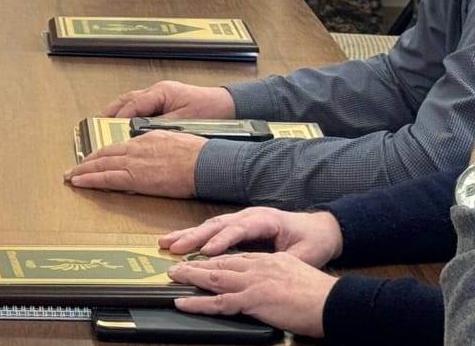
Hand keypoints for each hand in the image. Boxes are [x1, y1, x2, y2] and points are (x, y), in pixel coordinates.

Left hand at [63, 129, 206, 196]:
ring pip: (101, 165)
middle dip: (87, 162)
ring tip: (71, 176)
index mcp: (146, 139)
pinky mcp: (136, 178)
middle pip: (104, 155)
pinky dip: (91, 179)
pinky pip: (107, 178)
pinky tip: (80, 182)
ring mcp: (134, 162)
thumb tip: (152, 155)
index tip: (92, 159)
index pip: (117, 147)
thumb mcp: (173, 142)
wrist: (206, 163)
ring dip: (84, 171)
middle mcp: (136, 148)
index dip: (102, 154)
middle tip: (73, 169)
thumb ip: (157, 148)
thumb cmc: (198, 155)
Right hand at [103, 80, 235, 118]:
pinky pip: (140, 104)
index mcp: (161, 93)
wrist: (231, 106)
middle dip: (111, 111)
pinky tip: (125, 120)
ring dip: (118, 110)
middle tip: (97, 123)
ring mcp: (160, 95)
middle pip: (127, 99)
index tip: (108, 128)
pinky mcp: (165, 101)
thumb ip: (161, 126)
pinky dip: (129, 111)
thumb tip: (140, 132)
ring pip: (131, 100)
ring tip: (104, 121)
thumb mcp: (185, 121)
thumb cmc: (211, 111)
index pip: (133, 104)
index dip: (119, 117)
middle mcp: (157, 91)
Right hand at [159, 207, 342, 266]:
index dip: (221, 240)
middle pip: (217, 225)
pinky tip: (178, 241)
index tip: (206, 252)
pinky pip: (213, 230)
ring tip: (167, 243)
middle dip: (193, 236)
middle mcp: (249, 216)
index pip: (239, 229)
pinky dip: (194, 235)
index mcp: (265, 220)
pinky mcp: (237, 226)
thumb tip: (270, 274)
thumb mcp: (307, 254)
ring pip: (210, 225)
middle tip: (174, 247)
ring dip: (187, 234)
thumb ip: (286, 262)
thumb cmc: (314, 240)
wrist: (322, 228)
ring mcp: (241, 219)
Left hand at [168, 252, 334, 338]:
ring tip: (173, 276)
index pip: (236, 257)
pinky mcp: (253, 300)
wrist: (334, 302)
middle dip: (196, 263)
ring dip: (190, 276)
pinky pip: (218, 302)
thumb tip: (271, 282)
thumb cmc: (322, 294)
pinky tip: (182, 302)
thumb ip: (279, 273)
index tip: (201, 258)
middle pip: (220, 262)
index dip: (215, 258)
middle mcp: (257, 266)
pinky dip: (198, 303)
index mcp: (269, 260)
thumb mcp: (297, 272)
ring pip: (214, 277)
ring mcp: (253, 282)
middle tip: (177, 263)